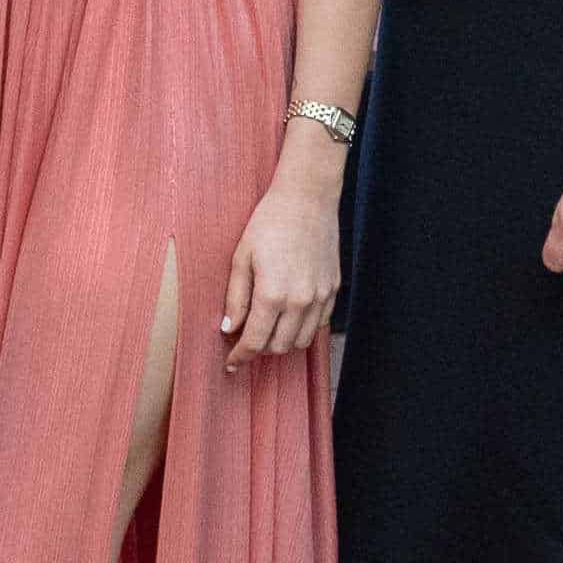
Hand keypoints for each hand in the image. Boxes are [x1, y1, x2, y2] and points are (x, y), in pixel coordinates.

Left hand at [220, 166, 340, 372]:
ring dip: (282, 343)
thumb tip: (228, 328)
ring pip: (301, 341)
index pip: (255, 341)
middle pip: (279, 347)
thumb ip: (235, 297)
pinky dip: (302, 329)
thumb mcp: (241, 257)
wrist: (307, 199)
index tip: (231, 363)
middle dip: (259, 350)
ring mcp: (320, 297)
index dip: (240, 357)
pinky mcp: (333, 290)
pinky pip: (318, 325)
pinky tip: (289, 317)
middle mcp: (300, 301)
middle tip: (245, 340)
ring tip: (267, 330)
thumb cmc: (269, 223)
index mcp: (272, 294)